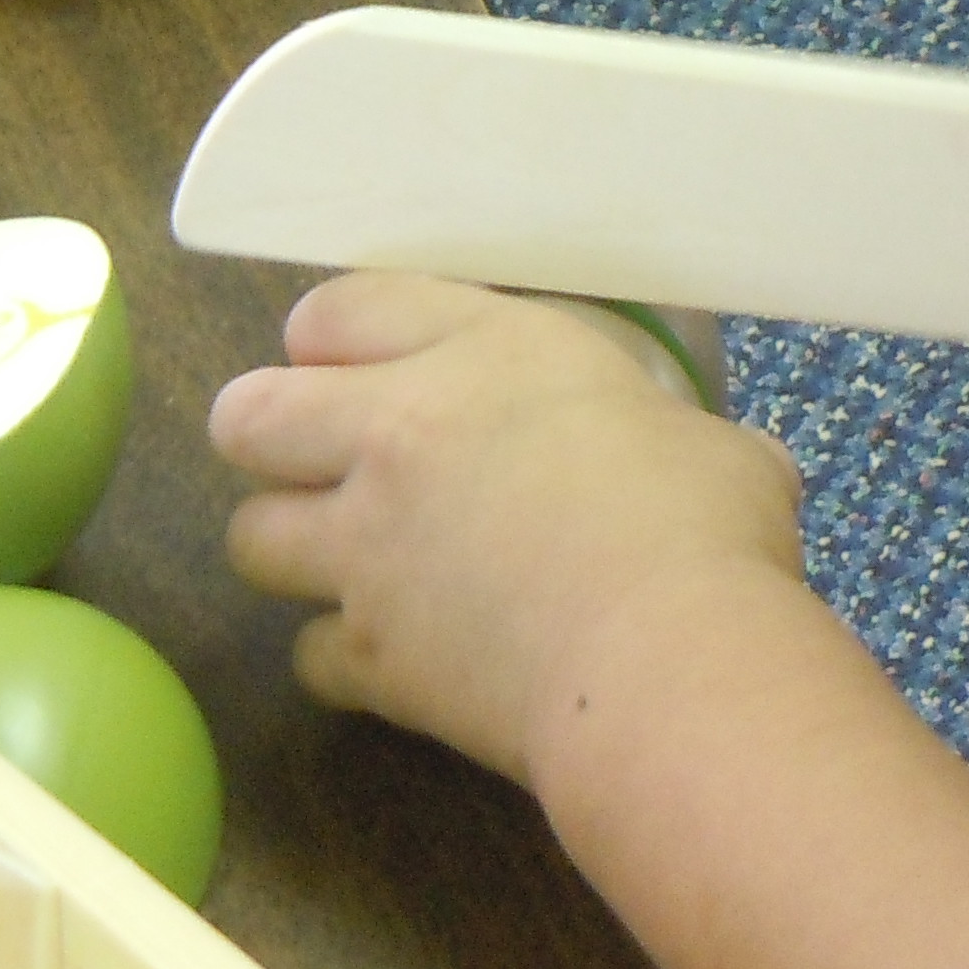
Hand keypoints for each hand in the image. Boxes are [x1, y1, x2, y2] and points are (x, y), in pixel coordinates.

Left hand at [212, 276, 807, 786]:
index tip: (362, 368)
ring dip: (292, 546)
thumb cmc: (706, 527)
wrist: (666, 661)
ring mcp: (367, 551)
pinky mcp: (369, 656)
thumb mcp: (704, 440)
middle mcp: (398, 436)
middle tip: (324, 460)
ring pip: (249, 536)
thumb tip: (719, 470)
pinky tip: (401, 660)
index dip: (335, 339)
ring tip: (350, 562)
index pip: (344, 308)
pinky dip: (347, 659)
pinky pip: (311, 655)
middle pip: (248, 414)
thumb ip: (668, 438)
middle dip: (268, 433)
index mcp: (485, 352)